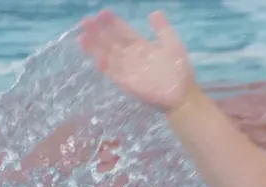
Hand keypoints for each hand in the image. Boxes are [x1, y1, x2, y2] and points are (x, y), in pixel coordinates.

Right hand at [78, 10, 195, 111]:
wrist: (183, 95)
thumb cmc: (179, 71)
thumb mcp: (172, 45)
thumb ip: (162, 30)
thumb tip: (154, 12)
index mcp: (140, 45)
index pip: (123, 31)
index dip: (113, 22)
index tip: (102, 12)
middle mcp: (130, 56)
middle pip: (111, 41)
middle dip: (98, 31)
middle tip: (85, 21)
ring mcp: (127, 69)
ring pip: (108, 55)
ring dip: (95, 47)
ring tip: (82, 36)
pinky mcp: (127, 83)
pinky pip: (114, 74)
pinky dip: (105, 66)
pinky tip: (97, 58)